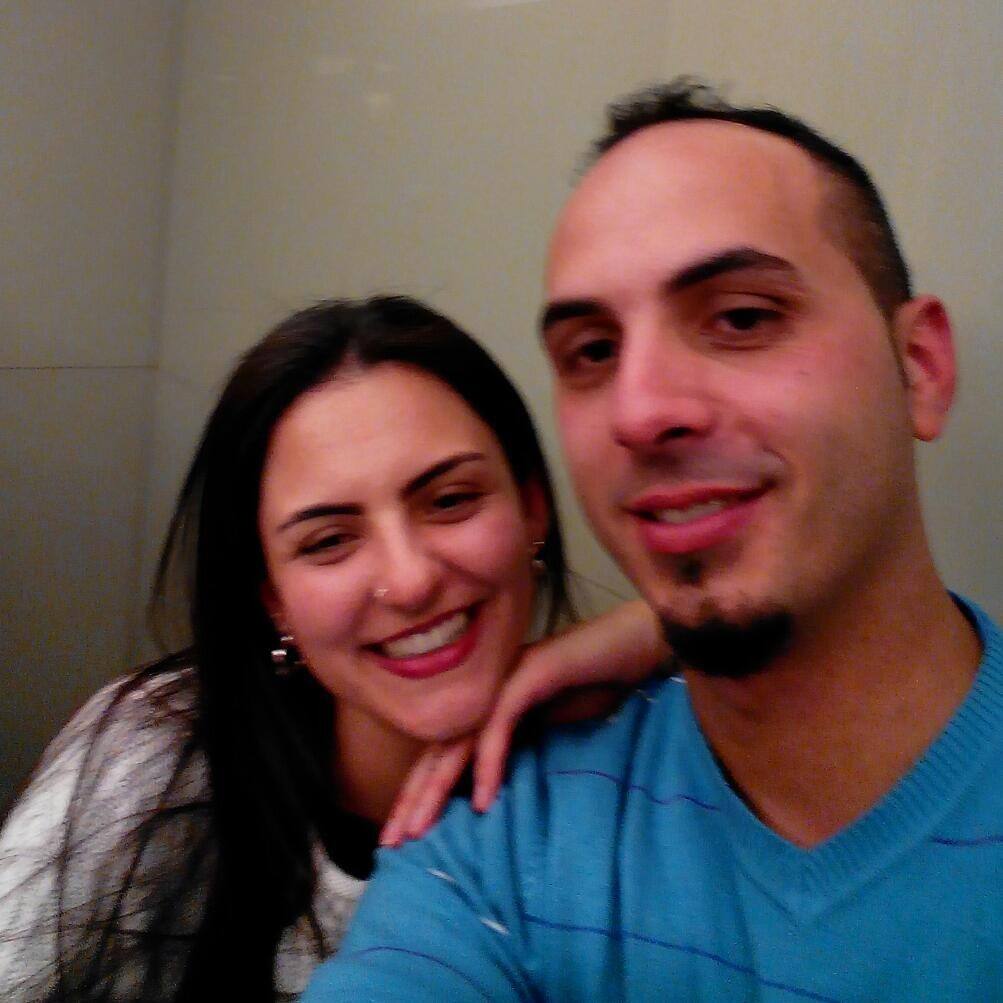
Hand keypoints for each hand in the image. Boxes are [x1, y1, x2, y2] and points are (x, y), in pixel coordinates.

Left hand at [379, 601, 667, 845]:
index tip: (403, 837)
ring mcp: (504, 679)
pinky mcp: (529, 674)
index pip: (443, 753)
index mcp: (487, 704)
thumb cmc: (598, 684)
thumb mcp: (551, 729)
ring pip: (458, 739)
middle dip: (413, 797)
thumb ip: (521, 752)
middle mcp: (486, 691)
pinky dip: (489, 762)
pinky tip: (482, 801)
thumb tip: (493, 795)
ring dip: (437, 787)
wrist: (635, 644)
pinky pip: (499, 724)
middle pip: (438, 749)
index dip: (421, 793)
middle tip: (391, 843)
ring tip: (419, 830)